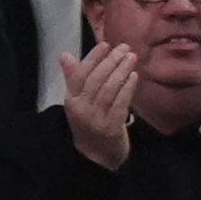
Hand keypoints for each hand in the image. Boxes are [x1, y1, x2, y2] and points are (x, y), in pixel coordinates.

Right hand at [59, 42, 137, 170]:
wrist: (96, 155)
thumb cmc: (89, 122)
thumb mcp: (78, 102)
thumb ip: (74, 79)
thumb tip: (66, 55)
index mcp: (71, 100)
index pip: (80, 75)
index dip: (93, 58)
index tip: (105, 44)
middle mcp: (81, 109)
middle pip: (96, 80)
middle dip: (111, 61)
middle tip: (125, 47)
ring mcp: (96, 119)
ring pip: (108, 90)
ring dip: (121, 71)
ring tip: (131, 57)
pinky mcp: (111, 127)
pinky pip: (120, 103)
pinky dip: (128, 88)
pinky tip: (134, 76)